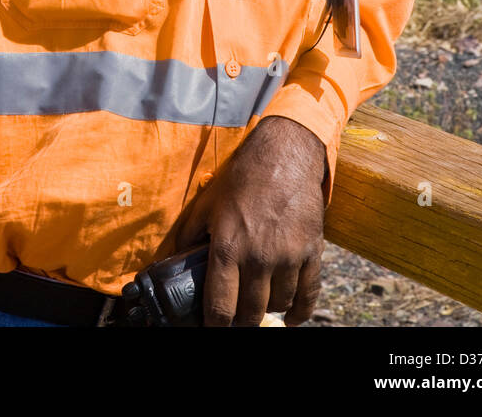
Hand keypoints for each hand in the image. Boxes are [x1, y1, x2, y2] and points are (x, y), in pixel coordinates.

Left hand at [173, 116, 325, 326]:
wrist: (285, 154)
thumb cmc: (242, 177)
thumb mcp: (207, 202)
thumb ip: (188, 234)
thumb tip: (170, 259)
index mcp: (227, 246)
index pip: (219, 307)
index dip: (214, 326)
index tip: (211, 327)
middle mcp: (258, 257)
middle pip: (250, 313)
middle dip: (239, 320)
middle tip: (234, 317)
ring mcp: (288, 257)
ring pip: (277, 305)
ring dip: (267, 310)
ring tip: (258, 304)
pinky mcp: (312, 252)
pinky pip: (308, 295)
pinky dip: (300, 312)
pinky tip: (291, 316)